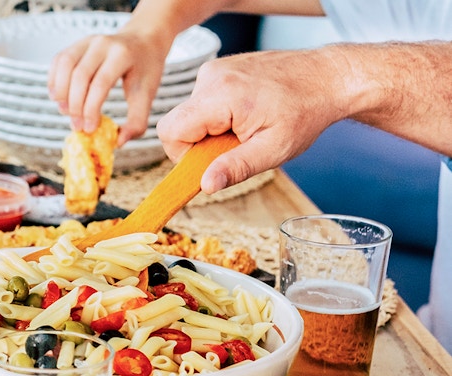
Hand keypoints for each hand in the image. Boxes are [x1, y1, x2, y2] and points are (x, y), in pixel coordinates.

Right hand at [48, 30, 171, 144]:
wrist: (144, 40)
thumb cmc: (145, 71)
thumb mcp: (147, 94)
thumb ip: (137, 121)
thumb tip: (118, 143)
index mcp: (123, 54)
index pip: (101, 83)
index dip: (91, 109)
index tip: (90, 129)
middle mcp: (103, 43)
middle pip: (80, 75)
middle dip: (75, 105)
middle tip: (77, 126)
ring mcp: (87, 40)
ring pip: (64, 64)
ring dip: (60, 92)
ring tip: (65, 111)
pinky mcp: (77, 43)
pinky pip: (58, 60)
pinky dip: (54, 80)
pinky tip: (57, 97)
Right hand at [156, 49, 347, 192]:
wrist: (327, 77)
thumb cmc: (305, 112)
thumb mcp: (273, 149)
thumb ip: (236, 167)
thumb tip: (205, 184)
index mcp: (221, 96)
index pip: (171, 131)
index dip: (184, 154)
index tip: (212, 160)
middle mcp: (211, 76)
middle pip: (178, 122)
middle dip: (200, 142)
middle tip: (235, 145)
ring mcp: (214, 69)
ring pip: (191, 112)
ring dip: (212, 128)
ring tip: (247, 126)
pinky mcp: (220, 68)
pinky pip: (203, 100)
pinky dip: (218, 113)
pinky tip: (247, 113)